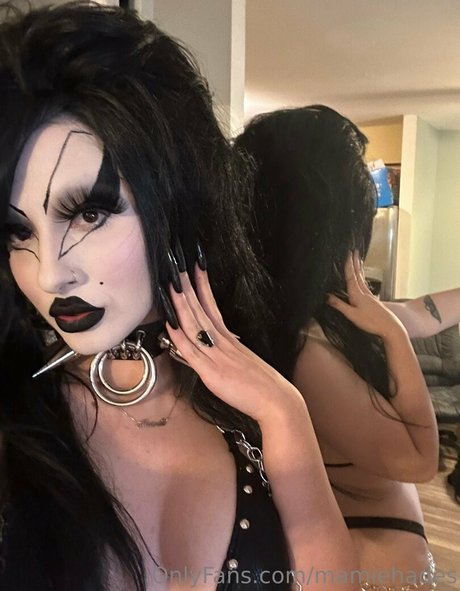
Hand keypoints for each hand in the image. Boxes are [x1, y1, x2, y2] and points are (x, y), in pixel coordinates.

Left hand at [164, 265, 304, 424]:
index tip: (195, 267)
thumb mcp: (242, 362)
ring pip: (194, 324)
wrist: (277, 401)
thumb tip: (213, 345)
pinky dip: (180, 337)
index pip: (212, 305)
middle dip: (187, 287)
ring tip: (170, 284)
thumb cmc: (261, 385)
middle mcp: (222, 342)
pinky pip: (192, 352)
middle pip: (200, 309)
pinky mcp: (212, 373)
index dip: (202, 286)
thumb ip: (227, 351)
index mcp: (229, 338)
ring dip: (181, 304)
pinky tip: (171, 323)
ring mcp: (216, 356)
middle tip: (176, 264)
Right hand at [327, 251, 404, 338]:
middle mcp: (364, 292)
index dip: (349, 265)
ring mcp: (370, 296)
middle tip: (354, 252)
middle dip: (355, 263)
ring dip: (359, 269)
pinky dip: (363, 279)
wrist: (390, 327)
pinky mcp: (373, 300)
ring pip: (363, 279)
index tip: (348, 254)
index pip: (351, 277)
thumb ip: (339, 305)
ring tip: (358, 261)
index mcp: (357, 294)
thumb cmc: (371, 322)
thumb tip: (327, 296)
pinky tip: (363, 281)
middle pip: (358, 275)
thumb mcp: (352, 315)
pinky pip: (365, 285)